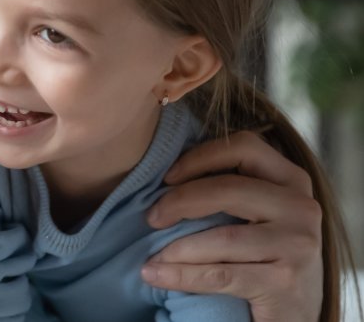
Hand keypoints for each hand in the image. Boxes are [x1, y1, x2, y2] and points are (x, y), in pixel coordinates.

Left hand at [141, 130, 322, 321]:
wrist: (297, 309)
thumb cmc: (267, 252)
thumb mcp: (261, 211)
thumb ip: (231, 187)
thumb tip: (167, 173)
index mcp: (293, 180)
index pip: (244, 147)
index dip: (198, 157)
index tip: (166, 177)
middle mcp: (301, 207)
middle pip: (227, 189)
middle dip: (179, 202)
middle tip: (152, 217)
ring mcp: (297, 245)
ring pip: (222, 237)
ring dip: (176, 247)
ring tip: (152, 254)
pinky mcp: (284, 282)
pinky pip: (219, 274)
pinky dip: (180, 275)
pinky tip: (154, 274)